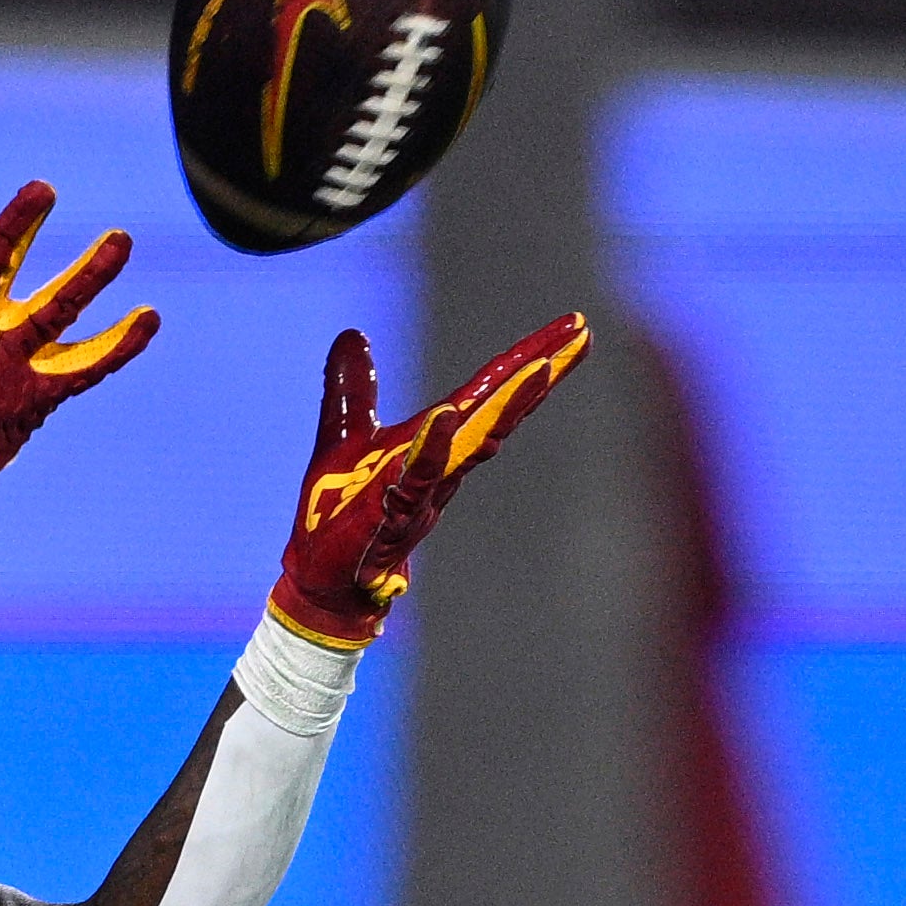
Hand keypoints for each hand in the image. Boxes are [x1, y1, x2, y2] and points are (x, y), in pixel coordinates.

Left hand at [267, 314, 588, 651]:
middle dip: (541, 370)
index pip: (489, 391)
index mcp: (437, 441)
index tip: (572, 326)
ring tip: (541, 367)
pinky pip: (419, 477)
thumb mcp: (345, 433)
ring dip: (509, 406)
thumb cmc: (340, 514)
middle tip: (581, 334)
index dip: (528, 357)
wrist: (324, 580)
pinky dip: (434, 448)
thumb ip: (354, 387)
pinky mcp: (394, 514)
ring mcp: (424, 489)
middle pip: (499, 409)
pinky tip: (445, 415)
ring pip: (476, 442)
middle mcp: (444, 464)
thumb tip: (352, 334)